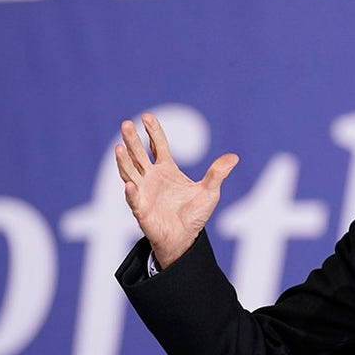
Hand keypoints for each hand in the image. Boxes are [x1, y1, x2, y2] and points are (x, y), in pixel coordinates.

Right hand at [114, 112, 238, 268]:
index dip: (152, 131)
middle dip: (132, 140)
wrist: (185, 238)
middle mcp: (151, 178)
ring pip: (130, 173)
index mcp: (166, 169)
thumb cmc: (194, 214)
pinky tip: (129, 185)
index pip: (156, 145)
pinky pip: (134, 200)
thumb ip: (217, 173)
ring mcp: (143, 192)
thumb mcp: (210, 191)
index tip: (146, 116)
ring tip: (119, 148)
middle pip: (138, 155)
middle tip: (125, 124)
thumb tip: (234, 157)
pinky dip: (131, 193)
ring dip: (124, 162)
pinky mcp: (141, 210)